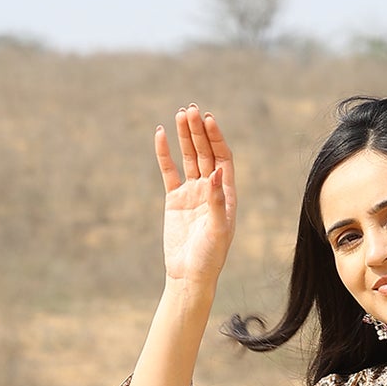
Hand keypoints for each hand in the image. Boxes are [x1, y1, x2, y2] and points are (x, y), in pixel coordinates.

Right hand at [156, 104, 236, 287]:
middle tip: (191, 110)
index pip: (223, 158)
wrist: (188, 275)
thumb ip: (217, 200)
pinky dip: (164, 153)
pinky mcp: (174, 199)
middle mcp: (211, 190)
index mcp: (227, 195)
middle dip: (199, 131)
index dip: (216, 138)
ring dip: (185, 136)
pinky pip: (169, 171)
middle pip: (205, 153)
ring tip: (179, 114)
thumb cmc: (209, 257)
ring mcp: (192, 193)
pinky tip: (160, 134)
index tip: (208, 119)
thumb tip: (217, 171)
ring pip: (189, 157)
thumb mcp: (217, 229)